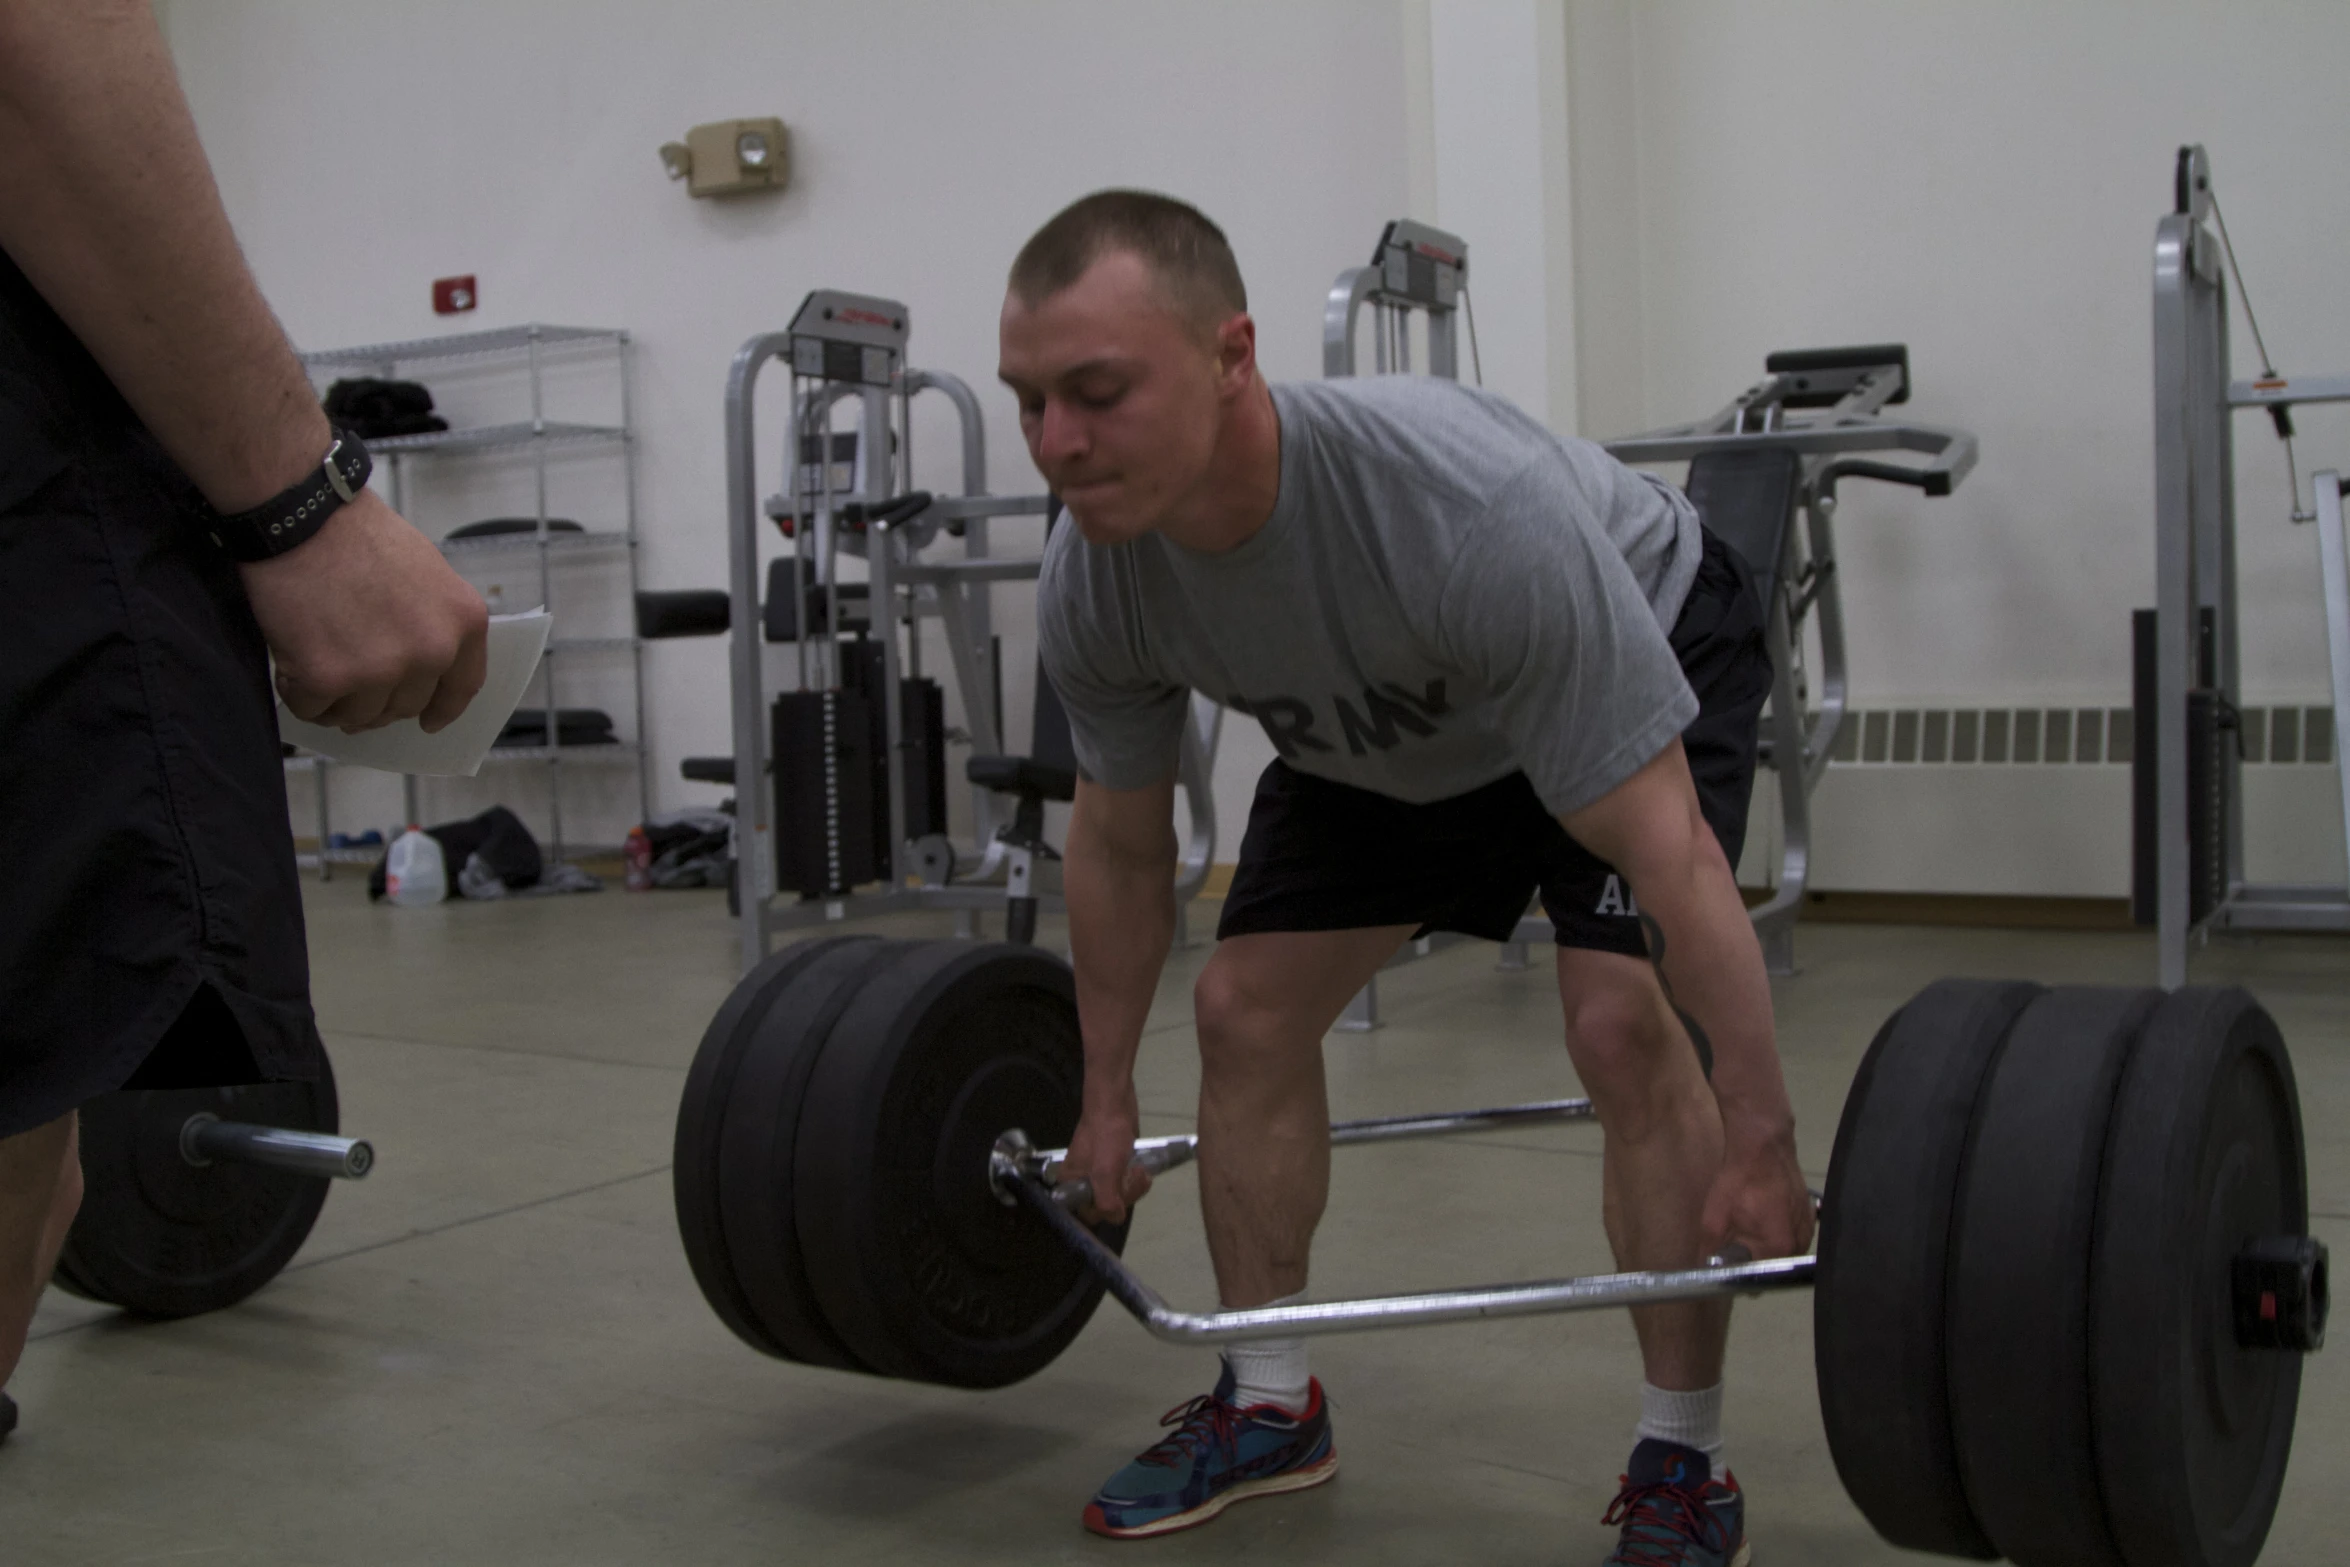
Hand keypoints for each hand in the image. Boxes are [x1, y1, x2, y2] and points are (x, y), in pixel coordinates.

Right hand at [239, 490, 488, 732]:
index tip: (429, 721)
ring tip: (316, 666)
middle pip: (405, 706)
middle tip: (350, 682)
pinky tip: (292, 662)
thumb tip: (422, 667)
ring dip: (337, 701)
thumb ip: (434, 622)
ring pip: (359, 715)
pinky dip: (298, 694)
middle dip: (377, 701)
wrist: (301, 517)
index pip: (462, 687)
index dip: (443, 709)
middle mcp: (431, 652)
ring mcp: (381, 669)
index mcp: (462, 623)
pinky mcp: (328, 678)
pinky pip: (313, 709)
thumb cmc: (357, 534)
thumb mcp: (427, 572)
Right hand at [1062, 1091, 1151, 1224]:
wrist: (1115, 1103)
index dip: (1106, 1210)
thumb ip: (1107, 1201)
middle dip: (1125, 1195)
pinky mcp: (1109, 1163)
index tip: (1120, 1198)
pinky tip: (1140, 1169)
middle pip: (1104, 1205)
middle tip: (1136, 1177)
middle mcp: (1079, 1180)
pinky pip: (1121, 1182)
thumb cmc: (1107, 1136)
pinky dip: (1133, 1178)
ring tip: (1141, 1171)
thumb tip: (1115, 1218)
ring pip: (1116, 1194)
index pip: (1087, 1213)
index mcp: (1070, 1183)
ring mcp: (1095, 1172)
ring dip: (1133, 1187)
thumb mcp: (1106, 1172)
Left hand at [1701, 1130, 1814, 1261]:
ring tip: (1751, 1223)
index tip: (1730, 1262)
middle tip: (1738, 1239)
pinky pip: (1793, 1234)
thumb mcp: (1714, 1219)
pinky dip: (1779, 1230)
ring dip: (1768, 1244)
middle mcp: (1799, 1244)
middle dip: (1755, 1257)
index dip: (1741, 1273)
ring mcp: (1808, 1228)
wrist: (1762, 1147)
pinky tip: (1766, 1214)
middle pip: (1772, 1265)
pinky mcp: (1811, 1214)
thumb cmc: (1739, 1182)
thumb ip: (1709, 1251)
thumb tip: (1705, 1273)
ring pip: (1783, 1250)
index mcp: (1779, 1249)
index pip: (1759, 1280)